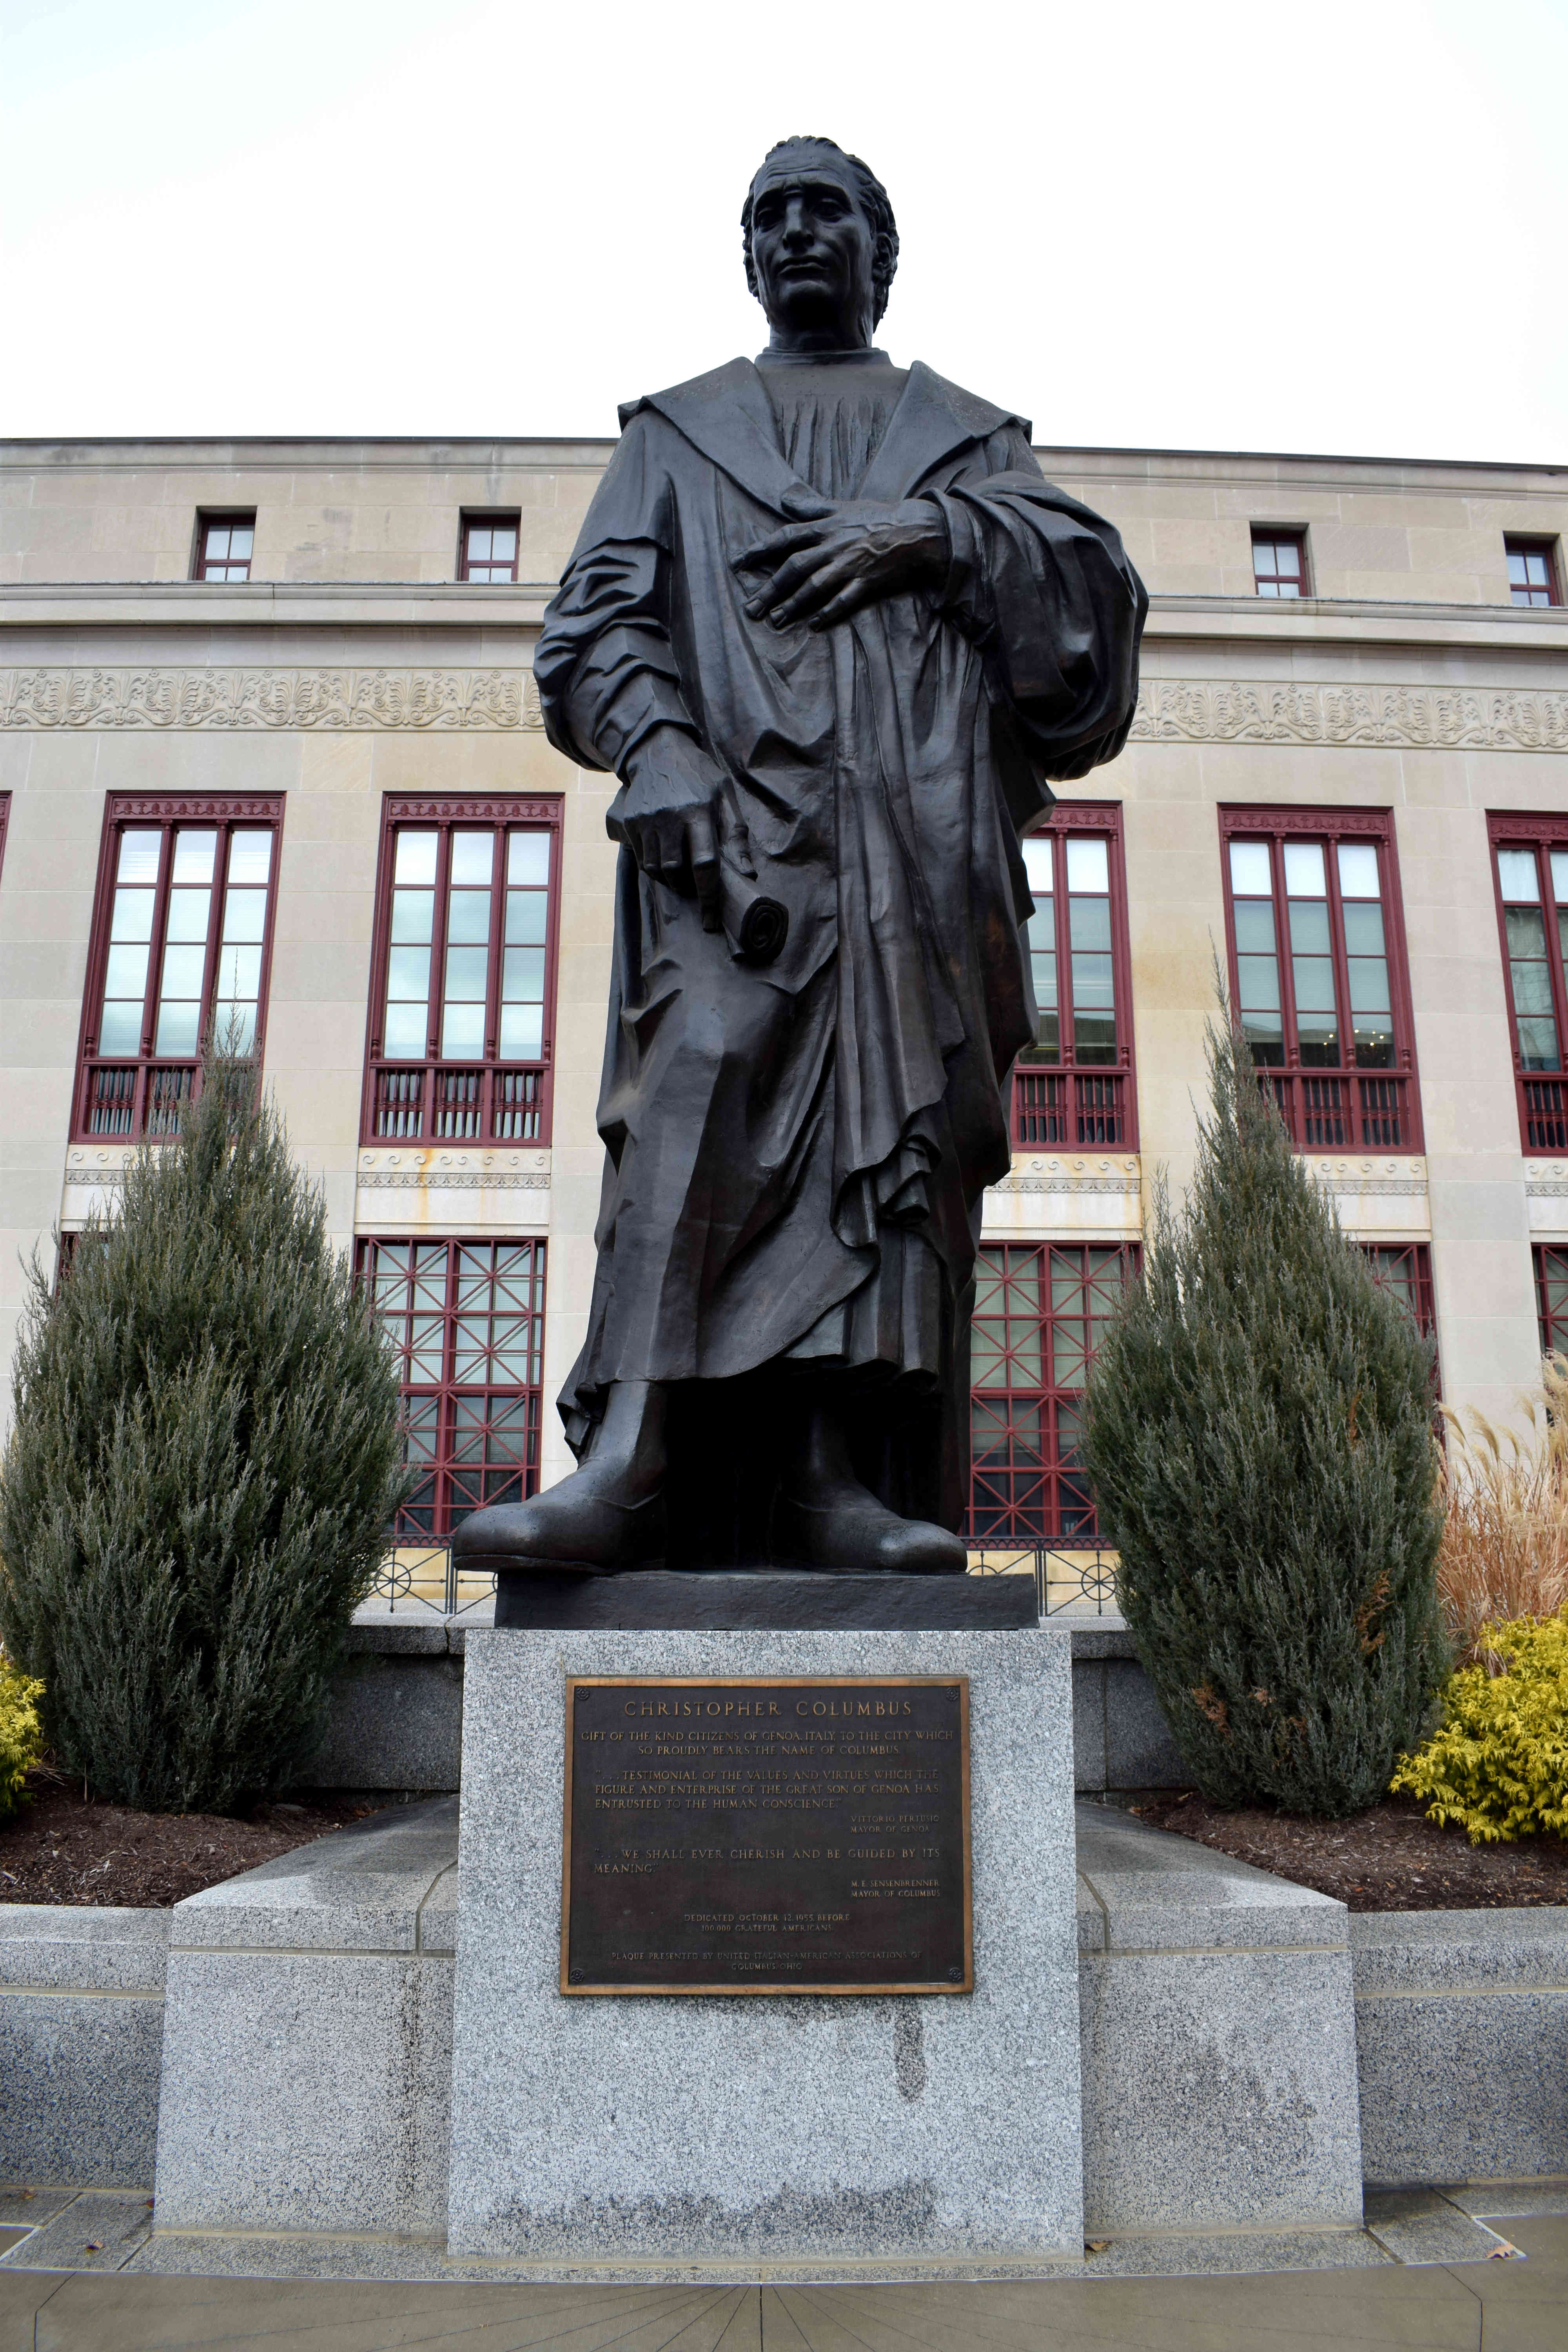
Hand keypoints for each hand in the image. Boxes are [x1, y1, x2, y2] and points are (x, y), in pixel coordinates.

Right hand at [608, 726, 724, 928]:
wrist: (658, 751)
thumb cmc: (699, 776)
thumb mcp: (725, 797)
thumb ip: (737, 835)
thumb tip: (748, 873)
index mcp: (698, 811)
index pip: (704, 864)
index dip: (709, 896)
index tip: (711, 920)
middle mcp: (669, 817)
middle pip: (677, 871)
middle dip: (687, 887)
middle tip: (696, 886)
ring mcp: (647, 820)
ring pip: (656, 869)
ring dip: (670, 880)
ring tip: (681, 874)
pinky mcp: (631, 822)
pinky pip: (642, 858)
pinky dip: (655, 867)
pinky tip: (666, 858)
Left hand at [733, 489, 947, 629]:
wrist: (917, 530)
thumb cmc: (877, 517)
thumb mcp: (843, 506)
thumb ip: (812, 506)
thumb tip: (785, 499)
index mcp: (825, 526)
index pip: (785, 537)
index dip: (760, 550)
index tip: (738, 563)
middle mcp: (834, 545)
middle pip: (794, 567)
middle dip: (771, 588)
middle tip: (751, 608)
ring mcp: (850, 565)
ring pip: (815, 586)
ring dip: (793, 604)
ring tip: (775, 620)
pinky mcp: (868, 581)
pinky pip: (844, 599)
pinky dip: (829, 612)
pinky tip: (814, 624)